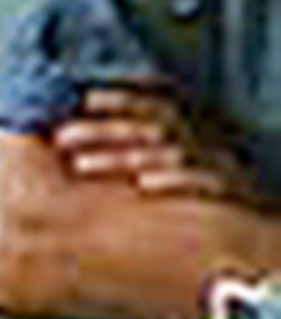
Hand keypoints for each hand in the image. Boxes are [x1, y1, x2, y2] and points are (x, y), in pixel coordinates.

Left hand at [50, 86, 259, 201]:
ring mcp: (215, 160)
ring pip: (166, 152)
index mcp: (187, 124)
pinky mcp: (228, 187)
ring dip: (122, 157)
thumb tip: (82, 139)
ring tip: (82, 165)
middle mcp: (199, 136)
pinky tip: (143, 184)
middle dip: (100, 130)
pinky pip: (200, 181)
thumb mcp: (177, 155)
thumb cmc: (208, 183)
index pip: (148, 103)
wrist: (259, 220)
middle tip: (61, 139)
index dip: (115, 98)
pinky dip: (172, 180)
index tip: (80, 99)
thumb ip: (138, 145)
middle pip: (146, 126)